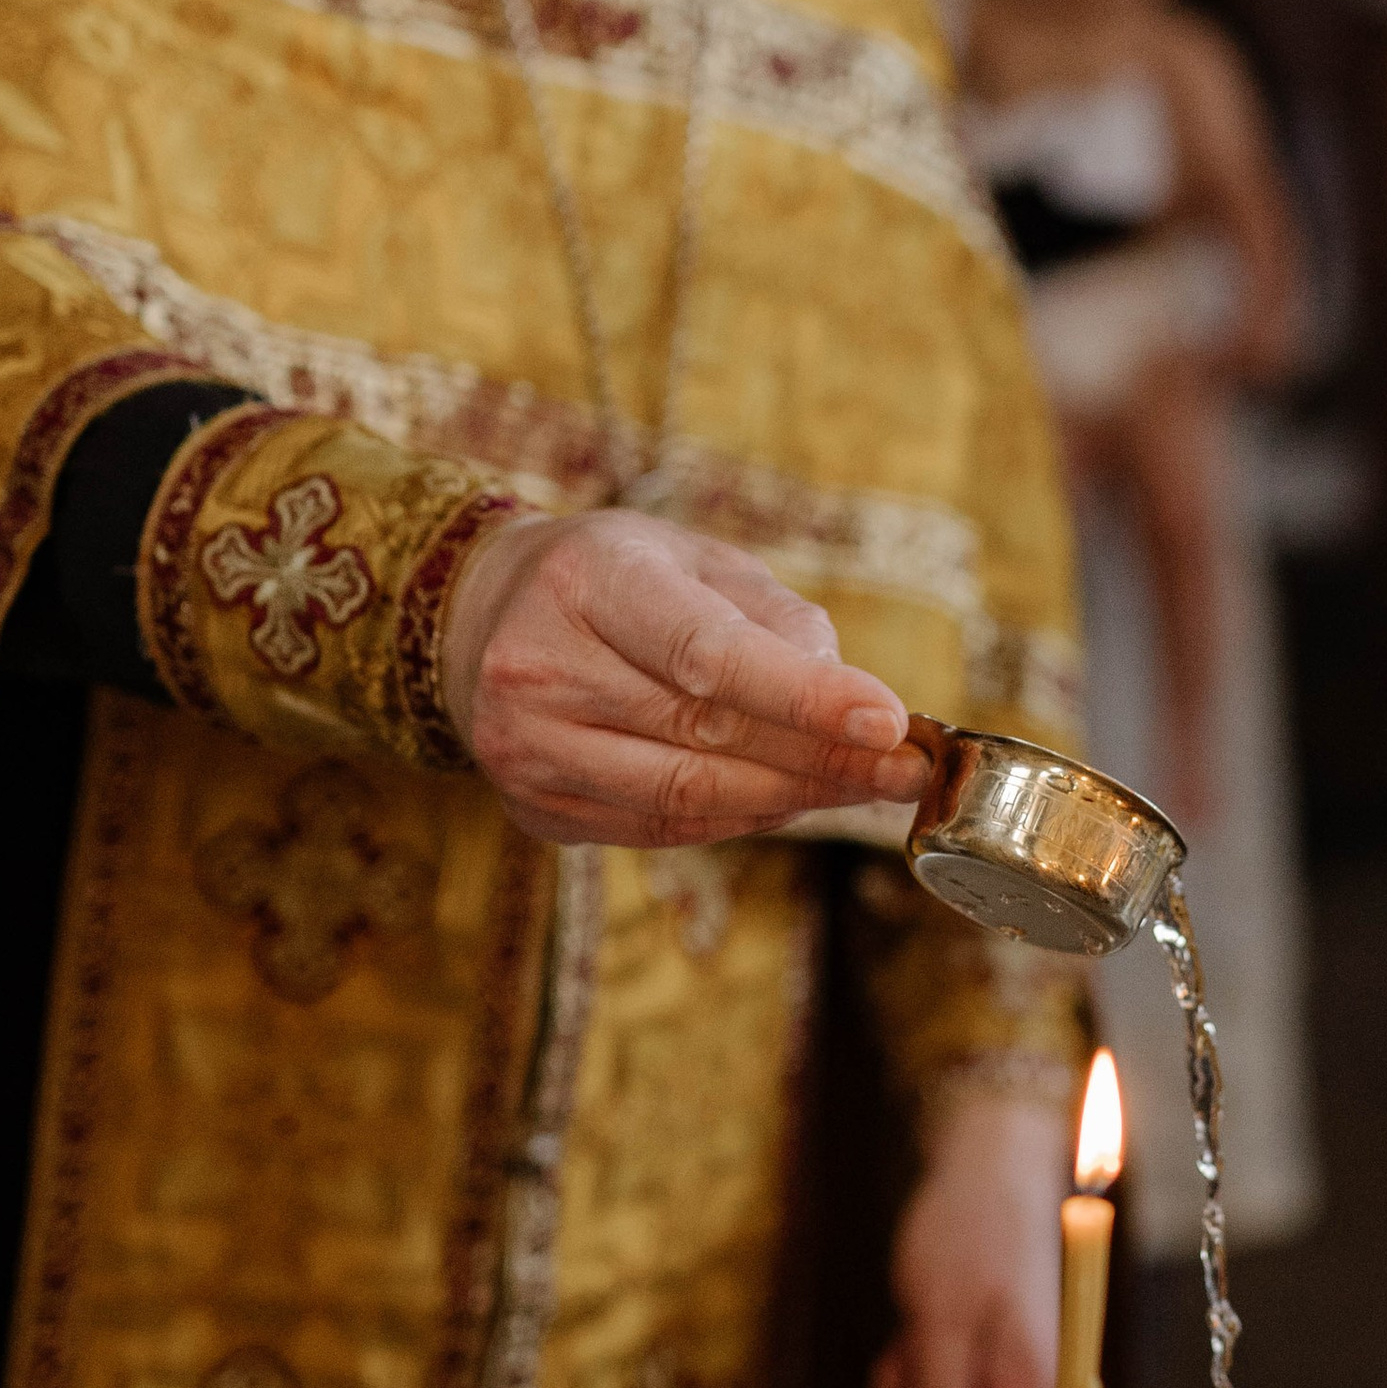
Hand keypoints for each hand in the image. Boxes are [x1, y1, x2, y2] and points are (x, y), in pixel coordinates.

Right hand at [443, 509, 930, 845]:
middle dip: (822, 760)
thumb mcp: (694, 558)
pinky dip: (736, 819)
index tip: (889, 724)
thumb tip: (853, 706)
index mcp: (586, 581)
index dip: (805, 697)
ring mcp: (524, 748)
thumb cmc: (615, 579)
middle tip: (904, 770)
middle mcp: (538, 667)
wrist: (482, 617)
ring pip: (686, 798)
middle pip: (706, 736)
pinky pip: (660, 830)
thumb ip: (777, 619)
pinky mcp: (533, 809)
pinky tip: (784, 798)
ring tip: (858, 786)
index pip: (707, 655)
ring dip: (789, 799)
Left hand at [861, 1091, 1070, 1387]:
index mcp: (1029, 1385)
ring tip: (885, 1379)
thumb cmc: (971, 1232)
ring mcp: (999, 1358)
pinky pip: (943, 1380)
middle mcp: (1021, 1380)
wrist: (986, 1158)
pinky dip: (912, 1377)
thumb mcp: (941, 1326)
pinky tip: (892, 1363)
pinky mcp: (977, 1337)